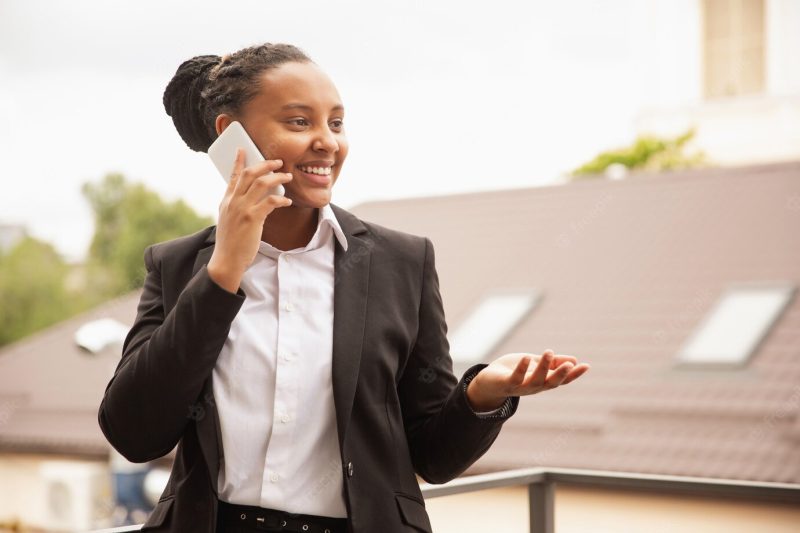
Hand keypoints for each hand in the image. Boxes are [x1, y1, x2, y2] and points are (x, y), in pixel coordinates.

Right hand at [208, 148, 292, 291]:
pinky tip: (288, 201)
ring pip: (262, 183)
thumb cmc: (230, 242)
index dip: (238, 161)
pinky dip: (281, 199)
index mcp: (226, 201)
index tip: (243, 149)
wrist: (226, 260)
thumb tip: (245, 198)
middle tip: (278, 161)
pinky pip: (270, 202)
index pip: (233, 176)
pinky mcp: (252, 218)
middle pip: (250, 174)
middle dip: (265, 164)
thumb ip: (235, 206)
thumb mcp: (227, 220)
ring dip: (277, 177)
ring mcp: (242, 208)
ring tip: (288, 176)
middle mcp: (233, 201)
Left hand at [466, 349, 589, 410]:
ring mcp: (520, 387)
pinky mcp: (506, 384)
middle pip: (550, 383)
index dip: (574, 374)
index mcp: (543, 382)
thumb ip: (552, 363)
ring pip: (535, 381)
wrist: (488, 383)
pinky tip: (526, 357)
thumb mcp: (535, 364)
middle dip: (560, 375)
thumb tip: (574, 360)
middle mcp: (534, 387)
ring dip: (543, 368)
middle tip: (570, 365)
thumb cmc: (514, 372)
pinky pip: (515, 378)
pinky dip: (521, 369)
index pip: (561, 380)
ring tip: (549, 352)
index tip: (586, 366)